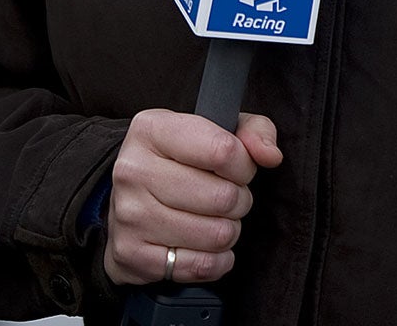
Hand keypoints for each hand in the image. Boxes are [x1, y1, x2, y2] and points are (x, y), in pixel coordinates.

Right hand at [103, 109, 283, 287]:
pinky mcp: (131, 255)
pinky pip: (200, 266)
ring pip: (216, 235)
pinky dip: (216, 260)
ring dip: (229, 230)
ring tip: (217, 219)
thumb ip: (254, 131)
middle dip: (239, 200)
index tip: (240, 169)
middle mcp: (133, 171)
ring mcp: (129, 215)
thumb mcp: (216, 129)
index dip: (245, 165)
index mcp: (152, 130)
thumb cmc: (181, 159)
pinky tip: (207, 246)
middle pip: (222, 197)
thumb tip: (270, 155)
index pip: (223, 151)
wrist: (126, 197)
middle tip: (229, 197)